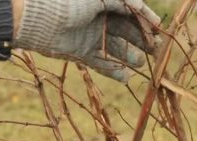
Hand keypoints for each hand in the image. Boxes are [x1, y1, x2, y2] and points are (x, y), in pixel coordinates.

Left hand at [11, 0, 160, 81]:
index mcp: (104, 2)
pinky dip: (113, 71)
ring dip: (130, 56)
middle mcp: (99, 19)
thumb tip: (141, 6)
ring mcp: (91, 37)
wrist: (37, 21)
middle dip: (142, 40)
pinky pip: (101, 63)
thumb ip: (121, 0)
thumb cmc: (67, 2)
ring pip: (116, 48)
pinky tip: (126, 77)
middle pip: (126, 31)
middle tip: (155, 51)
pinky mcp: (81, 53)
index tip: (159, 30)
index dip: (146, 20)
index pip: (131, 12)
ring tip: (140, 63)